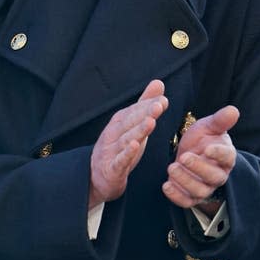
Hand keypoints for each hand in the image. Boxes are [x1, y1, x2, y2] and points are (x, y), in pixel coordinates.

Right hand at [90, 79, 168, 206]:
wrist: (97, 177)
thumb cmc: (118, 147)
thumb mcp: (132, 125)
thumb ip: (144, 104)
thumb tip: (158, 83)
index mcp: (120, 122)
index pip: (135, 111)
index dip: (148, 105)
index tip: (163, 100)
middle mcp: (114, 134)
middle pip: (130, 122)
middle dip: (144, 113)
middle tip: (159, 105)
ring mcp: (111, 151)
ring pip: (126, 139)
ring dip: (138, 130)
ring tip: (151, 122)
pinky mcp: (112, 169)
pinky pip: (120, 160)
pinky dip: (127, 154)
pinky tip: (135, 146)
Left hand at [162, 105, 238, 208]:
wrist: (192, 153)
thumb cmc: (203, 139)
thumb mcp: (209, 127)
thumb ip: (220, 120)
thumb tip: (234, 110)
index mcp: (226, 157)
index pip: (226, 157)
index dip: (218, 154)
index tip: (207, 148)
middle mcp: (218, 175)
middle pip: (213, 177)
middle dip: (198, 168)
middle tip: (184, 157)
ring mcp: (205, 187)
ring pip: (199, 190)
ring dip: (185, 181)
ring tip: (172, 167)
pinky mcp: (191, 197)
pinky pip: (186, 202)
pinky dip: (177, 196)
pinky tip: (166, 185)